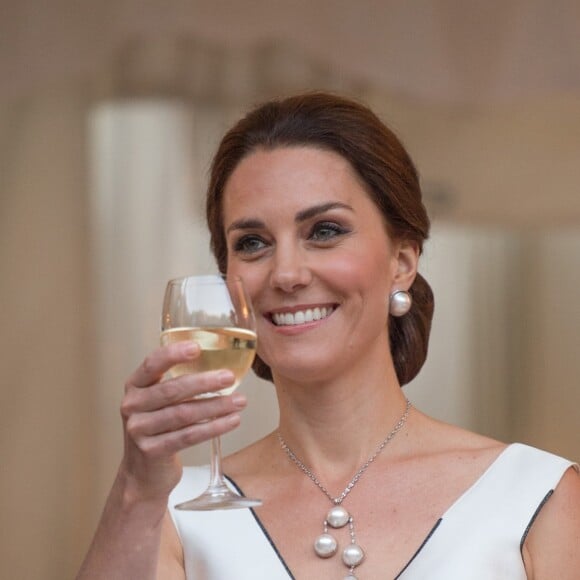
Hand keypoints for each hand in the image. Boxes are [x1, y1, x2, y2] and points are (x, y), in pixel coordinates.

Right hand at [118, 341, 246, 502]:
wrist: (143, 473)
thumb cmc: (159, 427)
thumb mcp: (158, 401)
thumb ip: (178, 381)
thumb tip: (220, 362)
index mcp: (135, 385)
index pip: (152, 364)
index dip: (173, 354)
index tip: (197, 348)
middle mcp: (132, 405)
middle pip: (172, 390)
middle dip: (204, 383)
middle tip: (230, 377)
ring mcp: (139, 430)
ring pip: (183, 414)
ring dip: (215, 406)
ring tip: (239, 401)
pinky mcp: (152, 451)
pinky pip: (188, 436)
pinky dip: (214, 428)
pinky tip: (232, 421)